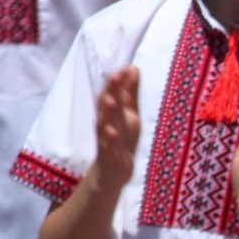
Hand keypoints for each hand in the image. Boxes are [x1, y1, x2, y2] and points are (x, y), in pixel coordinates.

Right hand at [91, 67, 140, 192]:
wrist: (113, 171)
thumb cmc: (122, 139)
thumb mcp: (129, 114)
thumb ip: (130, 93)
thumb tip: (133, 68)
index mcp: (112, 112)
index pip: (113, 92)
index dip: (119, 81)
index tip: (126, 67)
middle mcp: (106, 122)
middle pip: (107, 103)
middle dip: (111, 90)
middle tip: (116, 75)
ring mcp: (106, 137)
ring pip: (104, 122)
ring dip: (107, 111)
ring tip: (111, 100)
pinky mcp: (108, 154)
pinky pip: (108, 145)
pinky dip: (110, 138)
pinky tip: (112, 132)